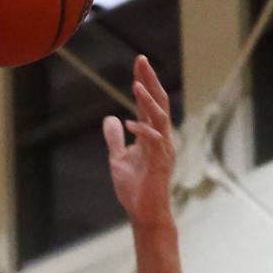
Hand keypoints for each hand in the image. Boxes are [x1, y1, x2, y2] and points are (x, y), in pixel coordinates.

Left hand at [103, 55, 176, 229]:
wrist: (144, 212)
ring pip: (160, 117)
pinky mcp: (161, 162)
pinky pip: (154, 140)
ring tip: (136, 85)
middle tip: (141, 60)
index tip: (138, 64)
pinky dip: (142, 130)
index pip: (149, 103)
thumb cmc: (134, 188)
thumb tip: (109, 118)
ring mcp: (163, 148)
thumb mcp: (118, 158)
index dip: (144, 82)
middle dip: (150, 81)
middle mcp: (161, 137)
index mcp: (151, 135)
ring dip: (148, 100)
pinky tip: (129, 123)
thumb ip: (115, 138)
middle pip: (158, 102)